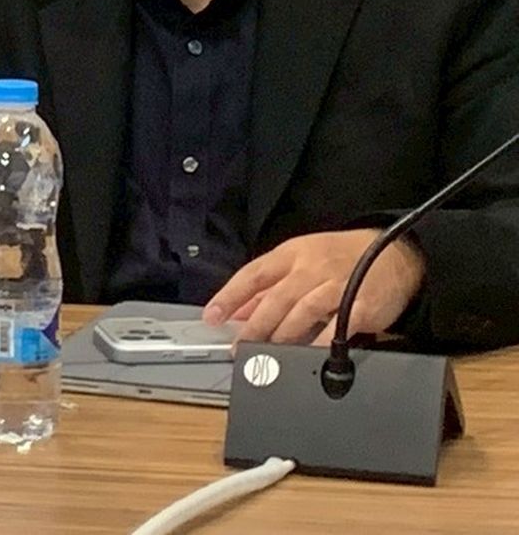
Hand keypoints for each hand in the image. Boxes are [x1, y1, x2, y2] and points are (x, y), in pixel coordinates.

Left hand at [205, 230, 425, 346]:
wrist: (396, 254)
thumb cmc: (342, 257)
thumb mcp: (301, 260)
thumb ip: (269, 285)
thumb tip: (237, 309)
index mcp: (292, 254)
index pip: (253, 274)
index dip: (230, 296)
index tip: (213, 317)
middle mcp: (311, 268)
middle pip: (275, 298)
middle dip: (253, 326)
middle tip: (238, 347)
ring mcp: (337, 285)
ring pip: (301, 312)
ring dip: (281, 335)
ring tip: (266, 354)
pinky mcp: (361, 305)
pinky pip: (336, 326)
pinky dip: (320, 342)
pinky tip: (306, 355)